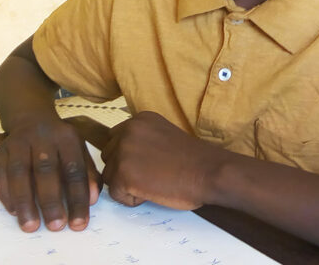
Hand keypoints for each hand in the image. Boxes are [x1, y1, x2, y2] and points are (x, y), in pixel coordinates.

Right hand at [0, 116, 101, 231]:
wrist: (31, 118)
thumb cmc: (60, 144)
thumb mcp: (79, 152)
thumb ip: (88, 175)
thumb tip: (92, 200)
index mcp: (67, 138)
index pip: (74, 170)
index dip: (77, 198)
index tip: (78, 224)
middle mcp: (42, 137)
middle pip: (45, 170)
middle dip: (50, 201)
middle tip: (55, 227)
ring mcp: (19, 142)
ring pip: (19, 171)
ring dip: (24, 201)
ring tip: (30, 225)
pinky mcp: (0, 150)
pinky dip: (5, 193)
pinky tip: (13, 211)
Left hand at [101, 111, 226, 209]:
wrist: (209, 172)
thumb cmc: (194, 160)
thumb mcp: (163, 135)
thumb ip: (142, 139)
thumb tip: (123, 155)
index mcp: (138, 119)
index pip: (115, 140)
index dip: (129, 158)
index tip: (150, 165)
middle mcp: (127, 130)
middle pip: (108, 157)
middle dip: (124, 171)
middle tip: (152, 176)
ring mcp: (123, 151)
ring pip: (110, 177)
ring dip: (127, 185)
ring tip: (154, 183)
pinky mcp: (123, 174)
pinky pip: (116, 194)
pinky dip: (132, 200)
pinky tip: (153, 192)